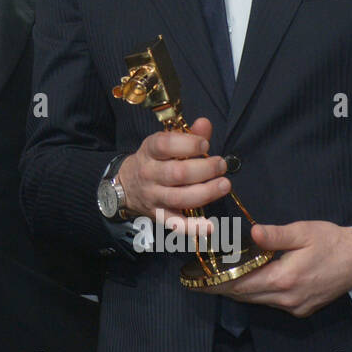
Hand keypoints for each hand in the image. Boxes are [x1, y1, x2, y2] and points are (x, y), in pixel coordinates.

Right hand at [117, 117, 229, 236]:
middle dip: (204, 169)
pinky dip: (193, 227)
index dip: (188, 144)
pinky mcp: (160, 216)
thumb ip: (188, 135)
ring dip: (206, 192)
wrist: (127, 186)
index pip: (165, 145)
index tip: (205, 144)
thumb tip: (205, 124)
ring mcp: (153, 197)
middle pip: (177, 174)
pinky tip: (210, 225)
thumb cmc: (154, 161)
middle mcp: (149, 174)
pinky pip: (175, 224)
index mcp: (149, 151)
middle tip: (221, 165)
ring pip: (180, 198)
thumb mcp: (164, 143)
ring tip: (224, 184)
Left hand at [194, 221, 351, 316]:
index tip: (197, 279)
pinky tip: (247, 281)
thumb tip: (253, 231)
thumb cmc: (331, 242)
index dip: (217, 282)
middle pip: (245, 296)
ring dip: (238, 291)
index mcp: (284, 279)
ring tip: (217, 279)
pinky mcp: (302, 309)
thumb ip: (276, 235)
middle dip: (222, 287)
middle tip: (200, 278)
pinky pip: (271, 302)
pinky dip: (256, 293)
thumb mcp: (303, 232)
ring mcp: (295, 306)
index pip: (241, 284)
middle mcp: (287, 298)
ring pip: (257, 301)